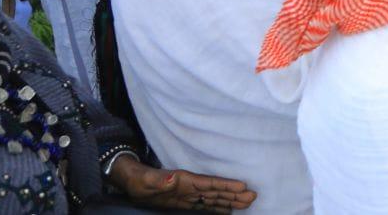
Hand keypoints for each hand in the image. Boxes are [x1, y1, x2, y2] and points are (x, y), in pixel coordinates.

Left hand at [108, 154, 255, 211]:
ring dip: (230, 200)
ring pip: (214, 197)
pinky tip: (228, 209)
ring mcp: (190, 194)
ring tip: (247, 203)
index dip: (225, 185)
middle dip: (234, 193)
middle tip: (253, 197)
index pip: (210, 183)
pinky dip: (218, 206)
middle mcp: (191, 186)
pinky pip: (206, 204)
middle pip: (217, 190)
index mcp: (186, 180)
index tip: (243, 186)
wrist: (134, 183)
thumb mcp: (148, 181)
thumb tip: (173, 178)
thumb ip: (161, 181)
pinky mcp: (186, 201)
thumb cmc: (141, 181)